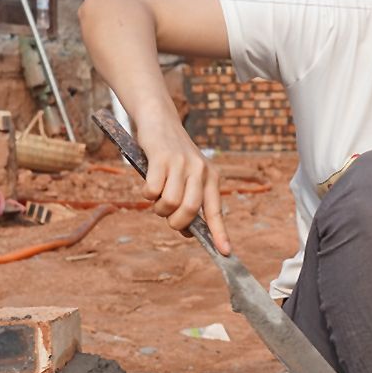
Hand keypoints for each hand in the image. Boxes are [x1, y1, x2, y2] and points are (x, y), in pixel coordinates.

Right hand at [137, 120, 230, 254]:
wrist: (159, 119)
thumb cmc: (171, 155)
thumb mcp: (187, 176)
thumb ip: (189, 200)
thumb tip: (186, 232)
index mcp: (211, 177)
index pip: (216, 210)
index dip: (220, 233)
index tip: (225, 253)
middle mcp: (200, 170)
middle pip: (190, 210)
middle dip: (175, 222)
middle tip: (167, 216)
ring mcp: (181, 163)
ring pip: (170, 203)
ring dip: (158, 208)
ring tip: (156, 198)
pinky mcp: (162, 157)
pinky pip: (152, 190)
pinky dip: (146, 193)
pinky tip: (148, 183)